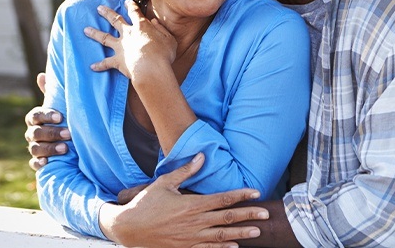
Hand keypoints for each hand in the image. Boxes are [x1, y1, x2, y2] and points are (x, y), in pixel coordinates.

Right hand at [24, 72, 69, 170]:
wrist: (68, 141)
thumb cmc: (63, 118)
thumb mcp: (60, 105)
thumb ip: (52, 92)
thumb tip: (41, 75)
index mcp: (36, 118)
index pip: (35, 115)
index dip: (46, 116)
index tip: (60, 116)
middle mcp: (32, 132)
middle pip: (36, 133)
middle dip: (52, 133)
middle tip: (68, 133)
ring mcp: (34, 147)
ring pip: (35, 148)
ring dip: (49, 148)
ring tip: (65, 148)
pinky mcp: (38, 161)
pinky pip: (33, 164)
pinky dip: (39, 163)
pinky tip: (47, 162)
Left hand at [84, 0, 176, 82]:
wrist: (151, 68)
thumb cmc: (163, 54)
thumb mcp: (169, 39)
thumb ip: (162, 29)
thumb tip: (154, 22)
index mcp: (142, 26)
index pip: (135, 12)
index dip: (131, 6)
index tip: (126, 1)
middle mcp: (128, 34)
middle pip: (115, 20)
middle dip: (107, 13)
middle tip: (99, 8)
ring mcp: (121, 47)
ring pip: (104, 37)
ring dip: (94, 33)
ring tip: (85, 29)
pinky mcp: (117, 61)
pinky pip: (106, 63)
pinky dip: (99, 65)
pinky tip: (92, 66)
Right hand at [100, 153, 268, 247]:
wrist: (128, 228)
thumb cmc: (146, 203)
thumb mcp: (165, 182)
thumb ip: (186, 170)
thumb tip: (202, 156)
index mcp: (191, 204)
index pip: (222, 199)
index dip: (241, 195)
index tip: (256, 193)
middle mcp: (194, 222)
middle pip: (227, 219)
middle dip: (248, 216)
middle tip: (266, 215)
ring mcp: (190, 238)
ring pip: (221, 237)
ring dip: (240, 234)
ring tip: (256, 232)